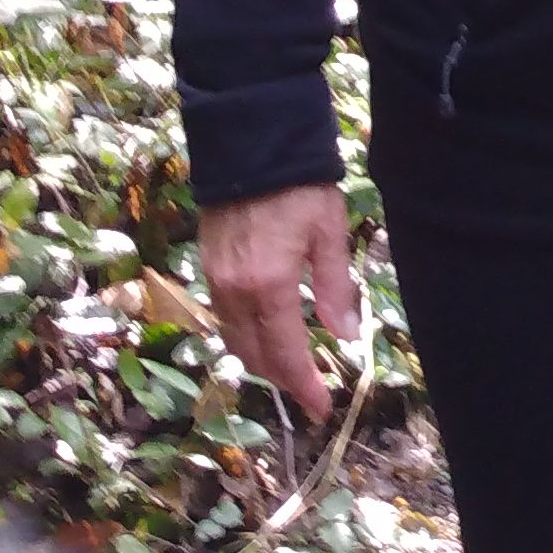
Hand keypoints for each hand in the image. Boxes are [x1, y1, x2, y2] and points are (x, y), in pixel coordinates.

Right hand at [197, 182, 359, 423]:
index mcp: (269, 286)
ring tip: (292, 368)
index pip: (286, 353)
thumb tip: (345, 336)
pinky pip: (223, 318)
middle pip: (255, 355)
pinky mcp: (207, 267)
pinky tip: (265, 332)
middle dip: (282, 379)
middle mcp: (235, 291)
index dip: (304, 386)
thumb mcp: (329, 233)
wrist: (251, 143)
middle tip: (310, 391)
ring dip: (261, 360)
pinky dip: (245, 336)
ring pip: (234, 340)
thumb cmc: (300, 185)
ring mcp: (215, 280)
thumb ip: (335, 288)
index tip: (322, 409)